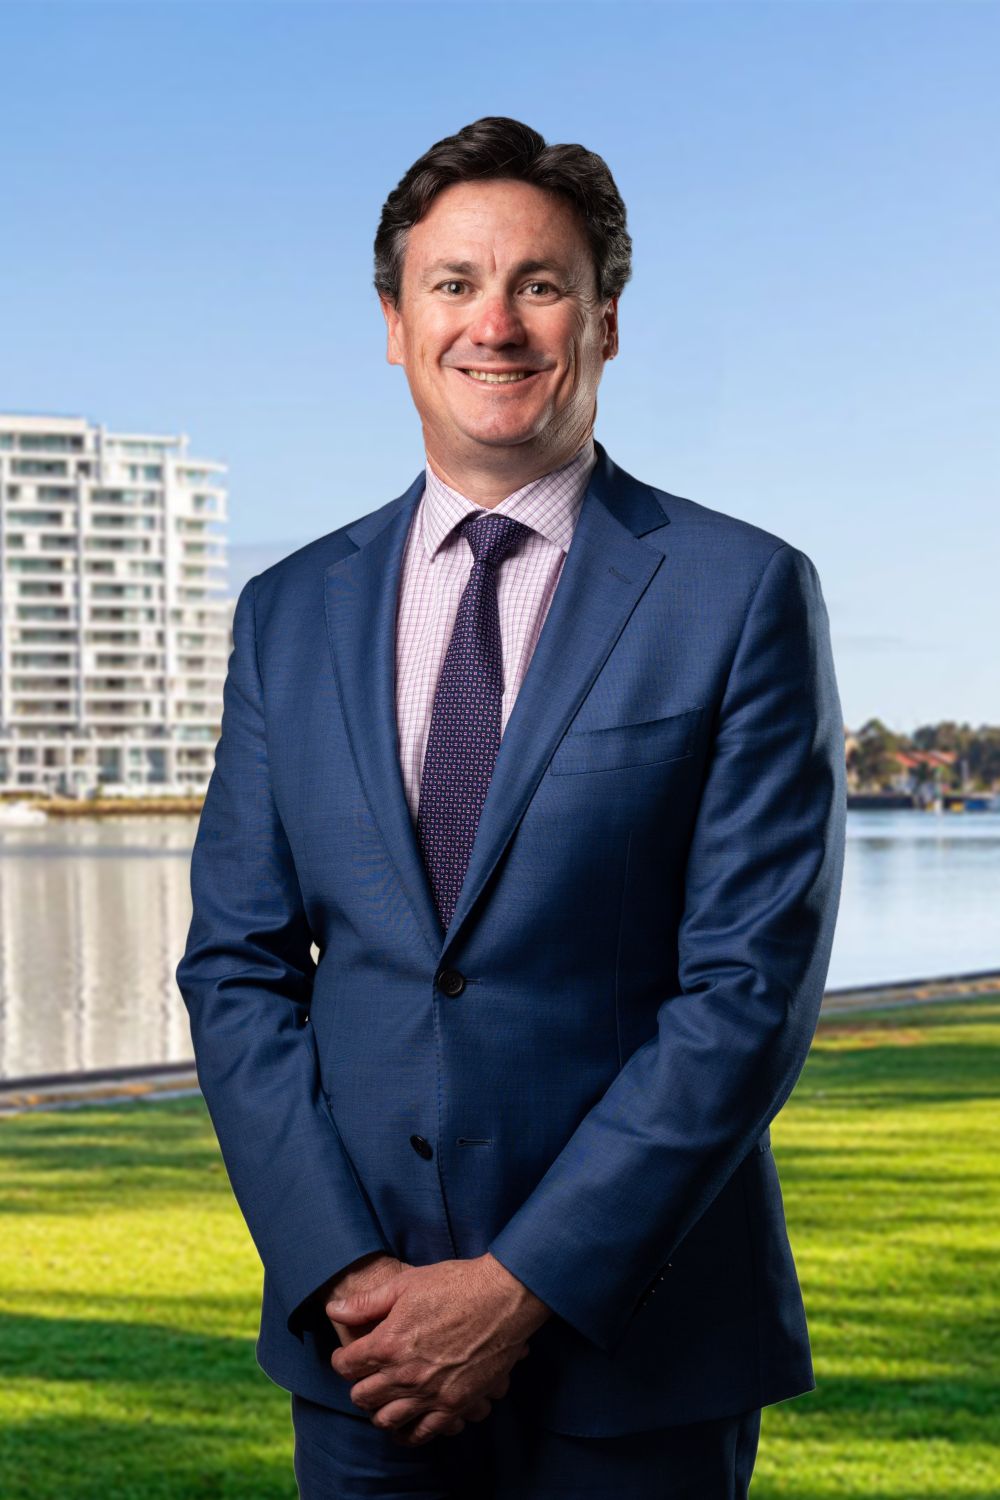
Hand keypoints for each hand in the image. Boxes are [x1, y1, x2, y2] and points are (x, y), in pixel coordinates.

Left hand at [327, 1253, 548, 1445]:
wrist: (502, 1297)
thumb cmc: (454, 1285)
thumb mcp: (405, 1284)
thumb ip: (366, 1303)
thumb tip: (333, 1310)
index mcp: (388, 1343)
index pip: (345, 1366)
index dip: (341, 1359)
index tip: (346, 1355)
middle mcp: (404, 1374)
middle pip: (362, 1397)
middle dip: (358, 1386)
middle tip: (364, 1376)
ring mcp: (430, 1393)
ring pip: (387, 1420)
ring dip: (379, 1411)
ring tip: (383, 1400)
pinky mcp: (454, 1405)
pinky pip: (422, 1433)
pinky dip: (409, 1432)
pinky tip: (407, 1424)